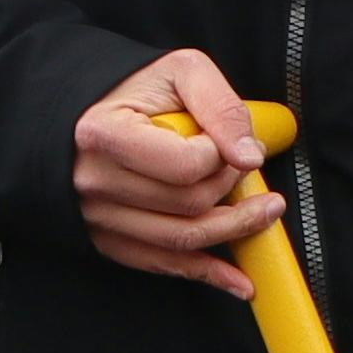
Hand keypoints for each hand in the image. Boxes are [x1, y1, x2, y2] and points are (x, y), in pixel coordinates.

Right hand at [74, 47, 279, 293]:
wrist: (85, 112)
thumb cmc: (133, 89)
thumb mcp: (181, 71)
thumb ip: (220, 105)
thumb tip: (248, 155)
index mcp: (104, 135)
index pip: (185, 166)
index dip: (222, 156)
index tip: (232, 143)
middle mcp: (94, 182)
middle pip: (188, 205)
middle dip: (231, 187)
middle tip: (247, 168)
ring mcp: (97, 216)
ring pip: (182, 240)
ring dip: (234, 230)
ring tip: (266, 212)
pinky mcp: (106, 239)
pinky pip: (162, 264)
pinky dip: (207, 275)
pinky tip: (240, 281)